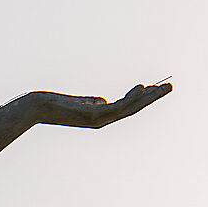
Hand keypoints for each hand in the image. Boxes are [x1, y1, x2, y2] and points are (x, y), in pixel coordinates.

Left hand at [33, 80, 172, 128]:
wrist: (36, 108)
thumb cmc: (54, 104)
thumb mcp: (78, 103)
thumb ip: (92, 103)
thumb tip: (103, 101)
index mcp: (100, 116)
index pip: (127, 107)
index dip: (143, 99)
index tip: (156, 88)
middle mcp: (102, 119)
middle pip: (133, 108)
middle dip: (152, 98)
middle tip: (170, 87)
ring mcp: (97, 118)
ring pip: (128, 109)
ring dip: (147, 98)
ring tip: (162, 87)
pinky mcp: (91, 114)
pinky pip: (116, 107)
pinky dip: (130, 98)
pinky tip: (141, 88)